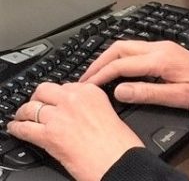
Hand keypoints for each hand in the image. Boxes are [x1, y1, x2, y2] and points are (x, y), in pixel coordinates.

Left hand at [8, 82, 142, 180]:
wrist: (117, 160)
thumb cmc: (117, 142)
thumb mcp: (108, 112)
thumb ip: (90, 106)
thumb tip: (76, 111)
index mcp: (91, 91)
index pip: (66, 85)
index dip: (57, 95)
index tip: (53, 100)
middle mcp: (74, 99)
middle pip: (44, 90)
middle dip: (38, 98)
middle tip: (36, 105)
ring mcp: (59, 116)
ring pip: (31, 107)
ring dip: (24, 113)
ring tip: (21, 117)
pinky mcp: (48, 135)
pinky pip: (24, 128)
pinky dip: (16, 128)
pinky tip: (14, 128)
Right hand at [80, 40, 188, 112]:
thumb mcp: (178, 97)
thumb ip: (147, 93)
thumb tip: (118, 90)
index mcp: (162, 58)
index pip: (121, 63)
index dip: (100, 75)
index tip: (85, 87)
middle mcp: (161, 47)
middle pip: (121, 47)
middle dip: (99, 61)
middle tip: (84, 79)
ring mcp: (165, 47)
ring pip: (129, 46)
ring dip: (109, 58)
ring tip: (95, 75)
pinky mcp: (168, 52)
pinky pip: (138, 51)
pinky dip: (121, 59)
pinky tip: (117, 71)